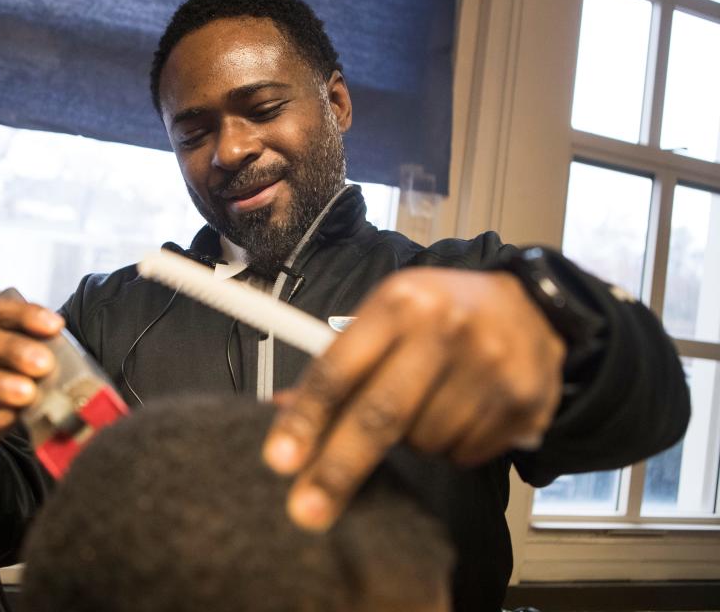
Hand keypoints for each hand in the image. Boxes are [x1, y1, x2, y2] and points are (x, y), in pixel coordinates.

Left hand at [262, 267, 565, 530]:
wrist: (533, 306)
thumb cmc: (444, 313)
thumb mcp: (387, 316)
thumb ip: (339, 364)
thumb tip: (284, 411)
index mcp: (400, 303)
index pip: (340, 370)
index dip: (306, 419)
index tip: (280, 460)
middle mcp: (445, 329)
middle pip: (380, 416)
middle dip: (339, 469)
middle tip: (308, 509)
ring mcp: (489, 366)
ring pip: (423, 442)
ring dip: (412, 441)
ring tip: (428, 402)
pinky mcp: (521, 401)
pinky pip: (463, 453)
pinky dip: (451, 446)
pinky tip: (461, 410)